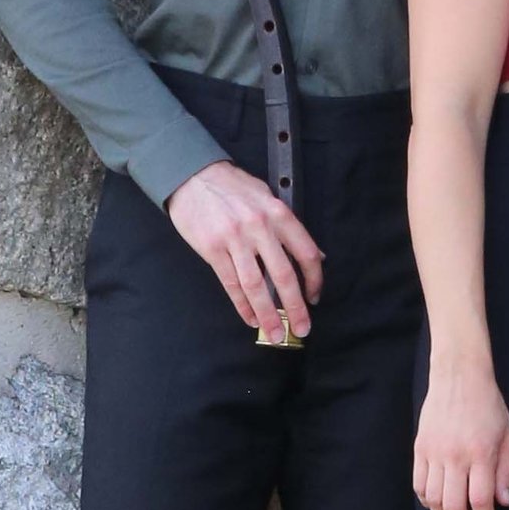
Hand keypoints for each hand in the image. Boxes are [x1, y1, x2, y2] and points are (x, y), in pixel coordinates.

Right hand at [165, 161, 322, 342]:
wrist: (193, 175)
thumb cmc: (233, 186)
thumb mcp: (268, 197)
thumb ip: (289, 227)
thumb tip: (314, 255)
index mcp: (279, 213)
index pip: (306, 253)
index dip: (314, 280)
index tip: (315, 298)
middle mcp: (260, 227)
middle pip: (284, 275)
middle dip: (295, 308)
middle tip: (303, 329)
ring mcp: (235, 239)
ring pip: (256, 286)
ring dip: (268, 314)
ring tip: (276, 334)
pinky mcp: (213, 249)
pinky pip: (231, 284)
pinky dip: (242, 305)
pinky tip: (250, 319)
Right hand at [414, 357, 508, 509]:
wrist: (459, 377)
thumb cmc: (488, 406)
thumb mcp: (508, 435)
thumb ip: (506, 471)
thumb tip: (504, 503)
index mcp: (481, 453)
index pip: (481, 500)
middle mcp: (455, 456)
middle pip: (454, 506)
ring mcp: (434, 452)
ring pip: (433, 500)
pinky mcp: (420, 448)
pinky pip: (419, 485)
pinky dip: (426, 502)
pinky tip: (436, 507)